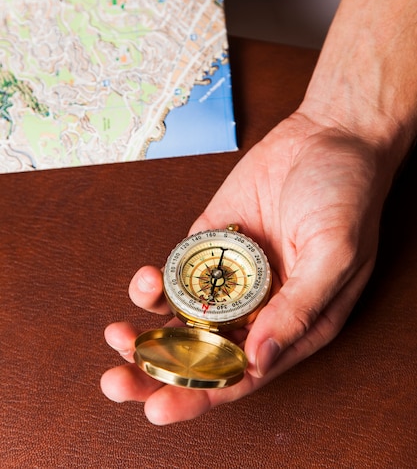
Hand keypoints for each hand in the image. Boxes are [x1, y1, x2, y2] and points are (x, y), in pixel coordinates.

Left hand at [101, 111, 393, 423]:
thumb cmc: (348, 195)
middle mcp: (260, 305)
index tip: (158, 406)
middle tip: (116, 382)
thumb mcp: (335, 254)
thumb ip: (300, 308)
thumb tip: (260, 359)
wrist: (328, 136)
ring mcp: (232, 274)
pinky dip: (153, 283)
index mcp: (295, 322)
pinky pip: (175, 272)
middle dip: (157, 372)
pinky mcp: (210, 242)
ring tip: (117, 333)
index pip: (242, 374)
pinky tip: (145, 280)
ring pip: (180, 317)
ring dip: (144, 332)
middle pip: (203, 353)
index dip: (200, 396)